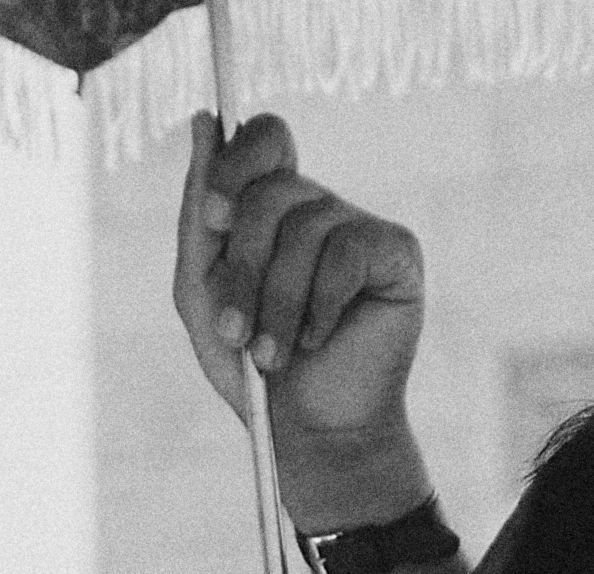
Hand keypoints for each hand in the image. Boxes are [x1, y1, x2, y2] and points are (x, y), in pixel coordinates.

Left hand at [174, 111, 431, 529]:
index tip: (212, 218)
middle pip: (272, 190)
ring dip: (277, 302)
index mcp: (274, 209)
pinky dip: (320, 305)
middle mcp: (319, 208)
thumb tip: (204, 122)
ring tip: (273, 354)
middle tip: (236, 331)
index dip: (237, 162)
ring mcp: (359, 228)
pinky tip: (321, 339)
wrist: (311, 432)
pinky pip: (346, 251)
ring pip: (305, 228)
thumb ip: (197, 215)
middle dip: (243, 266)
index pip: (264, 138)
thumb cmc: (254, 367)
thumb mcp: (203, 291)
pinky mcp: (396, 253)